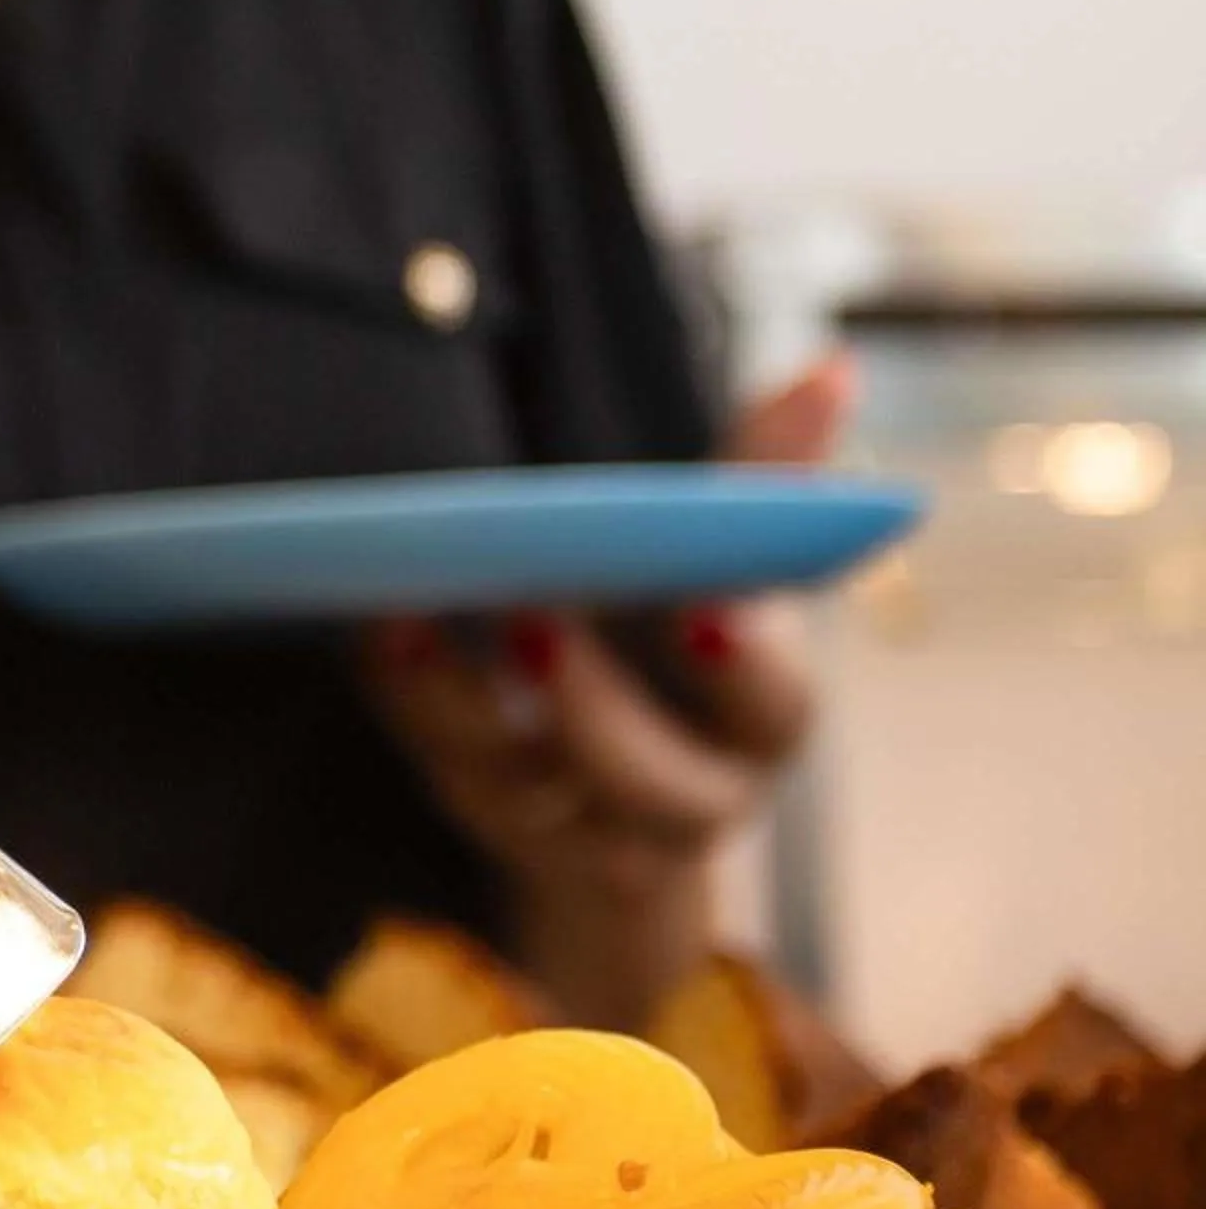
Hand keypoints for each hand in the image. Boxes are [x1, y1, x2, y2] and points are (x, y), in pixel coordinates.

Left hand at [362, 357, 855, 1009]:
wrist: (607, 800)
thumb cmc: (669, 655)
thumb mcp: (716, 569)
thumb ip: (759, 485)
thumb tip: (829, 372)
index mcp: (760, 716)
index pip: (772, 704)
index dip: (740, 664)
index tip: (701, 605)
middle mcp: (693, 795)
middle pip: (660, 787)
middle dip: (594, 709)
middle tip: (534, 614)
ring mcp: (593, 836)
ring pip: (539, 803)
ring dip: (470, 708)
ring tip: (412, 615)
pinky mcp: (500, 832)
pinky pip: (455, 786)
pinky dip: (413, 707)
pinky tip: (379, 633)